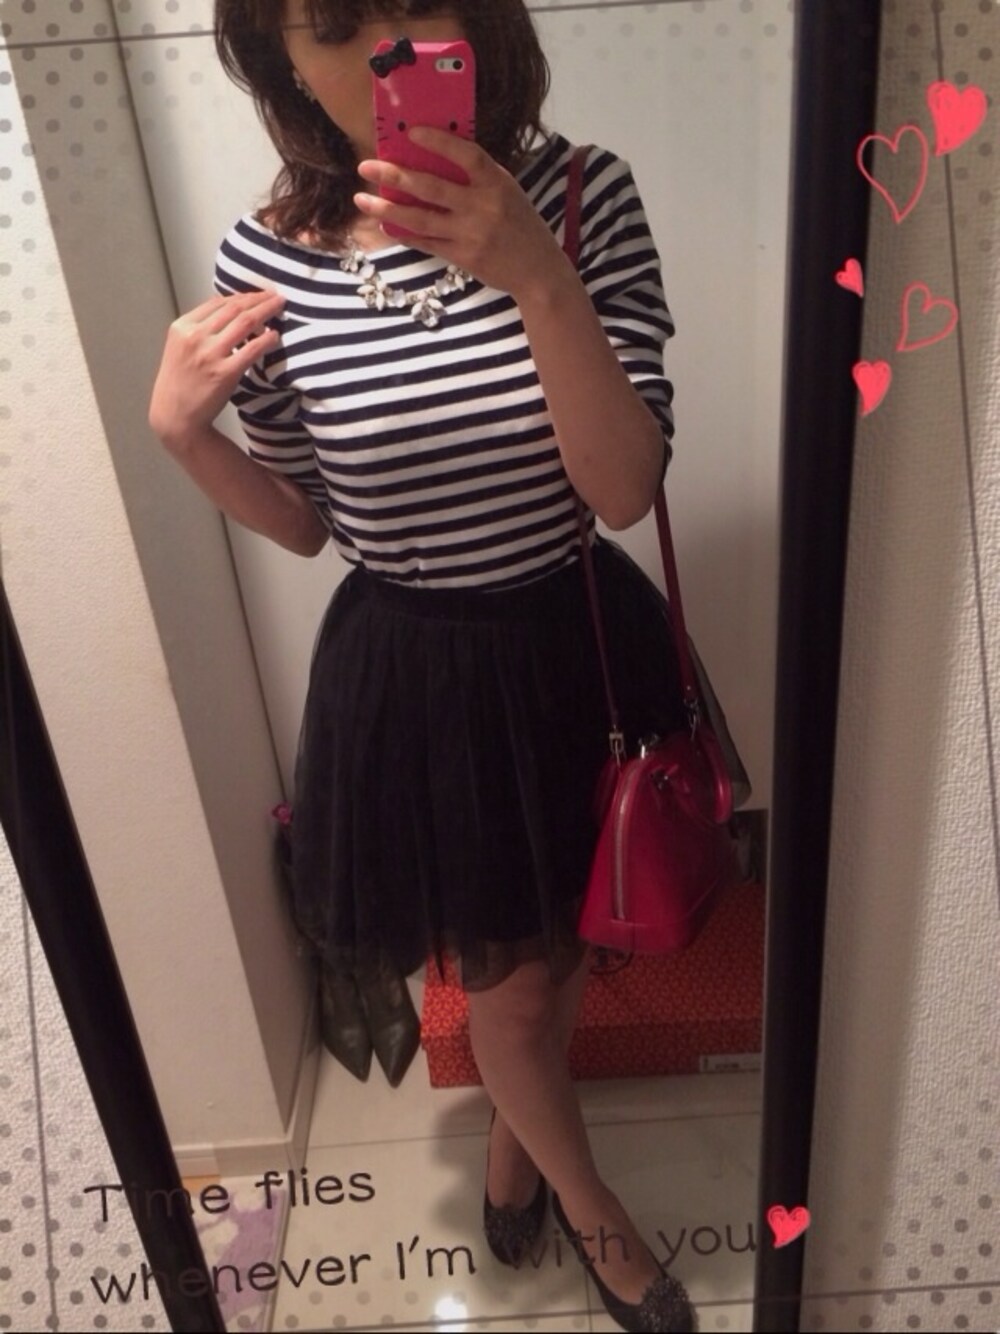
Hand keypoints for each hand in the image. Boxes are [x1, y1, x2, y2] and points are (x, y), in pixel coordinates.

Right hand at [149, 289, 284, 446]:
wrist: (175, 416)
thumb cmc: (180, 383)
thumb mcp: (179, 348)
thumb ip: (199, 329)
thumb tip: (227, 310)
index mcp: (182, 327)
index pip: (217, 303)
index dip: (242, 296)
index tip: (257, 295)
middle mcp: (195, 336)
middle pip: (234, 308)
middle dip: (258, 299)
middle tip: (275, 296)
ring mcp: (210, 354)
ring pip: (245, 322)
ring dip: (266, 311)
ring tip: (280, 306)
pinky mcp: (225, 373)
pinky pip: (252, 349)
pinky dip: (267, 339)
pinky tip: (275, 335)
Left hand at [354, 129, 570, 301]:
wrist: (538, 272)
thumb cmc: (522, 226)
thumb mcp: (508, 193)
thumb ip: (479, 179)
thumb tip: (436, 160)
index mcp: (497, 183)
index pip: (465, 155)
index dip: (438, 141)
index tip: (410, 132)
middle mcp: (482, 207)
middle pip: (431, 187)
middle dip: (395, 175)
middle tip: (366, 166)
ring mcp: (470, 234)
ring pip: (420, 218)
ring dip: (388, 208)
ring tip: (363, 200)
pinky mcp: (463, 257)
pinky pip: (426, 242)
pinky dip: (405, 233)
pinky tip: (386, 224)